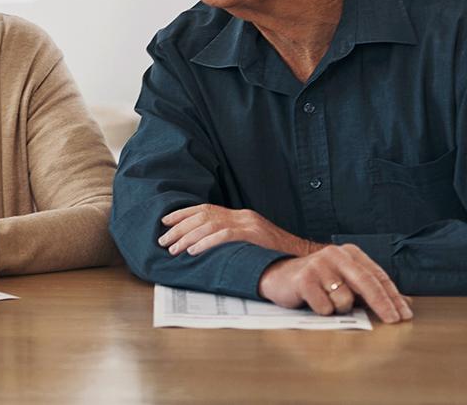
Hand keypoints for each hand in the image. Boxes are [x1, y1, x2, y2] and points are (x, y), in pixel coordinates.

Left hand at [159, 204, 318, 256]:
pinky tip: (193, 251)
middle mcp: (243, 216)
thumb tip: (205, 246)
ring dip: (187, 237)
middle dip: (179, 227)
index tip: (165, 221)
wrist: (304, 257)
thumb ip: (233, 238)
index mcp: (241, 216)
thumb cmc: (277, 254)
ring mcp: (249, 224)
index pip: (206, 209)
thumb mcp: (253, 242)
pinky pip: (224, 236)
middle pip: (204, 216)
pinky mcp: (254, 235)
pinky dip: (205, 243)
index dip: (183, 214)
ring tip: (173, 249)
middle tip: (162, 239)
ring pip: (209, 225)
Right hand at [257, 244, 411, 322]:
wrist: (278, 276)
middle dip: (383, 304)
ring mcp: (319, 265)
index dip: (393, 297)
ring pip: (344, 299)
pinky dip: (322, 310)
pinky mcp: (304, 279)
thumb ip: (372, 289)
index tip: (405, 314)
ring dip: (339, 308)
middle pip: (367, 283)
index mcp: (350, 253)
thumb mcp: (346, 280)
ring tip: (327, 302)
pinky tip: (313, 302)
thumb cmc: (318, 282)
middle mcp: (336, 255)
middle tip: (394, 321)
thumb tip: (405, 302)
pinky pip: (324, 306)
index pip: (378, 276)